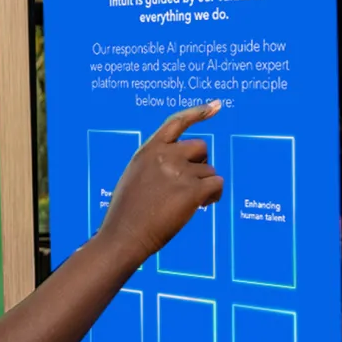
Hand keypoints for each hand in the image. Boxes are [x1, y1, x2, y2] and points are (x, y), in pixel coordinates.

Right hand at [95, 101, 225, 261]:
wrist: (124, 236)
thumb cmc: (128, 214)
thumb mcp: (135, 177)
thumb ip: (158, 164)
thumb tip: (187, 164)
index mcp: (149, 150)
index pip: (176, 122)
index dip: (198, 113)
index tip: (217, 106)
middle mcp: (165, 156)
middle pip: (201, 148)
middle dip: (200, 165)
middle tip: (191, 186)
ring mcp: (179, 172)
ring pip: (209, 171)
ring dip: (204, 187)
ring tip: (189, 204)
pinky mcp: (192, 190)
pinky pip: (216, 184)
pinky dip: (214, 196)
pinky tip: (202, 207)